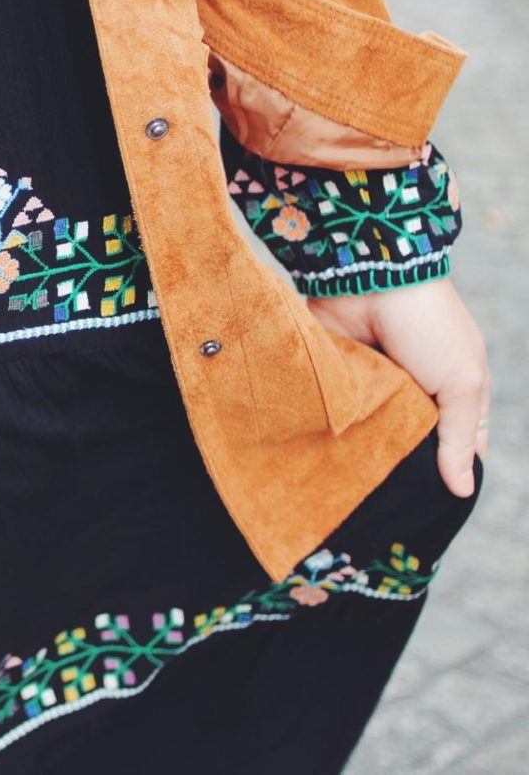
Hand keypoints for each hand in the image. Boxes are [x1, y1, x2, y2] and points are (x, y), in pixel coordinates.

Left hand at [306, 277, 489, 496]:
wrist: (372, 278)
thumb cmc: (429, 326)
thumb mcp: (460, 383)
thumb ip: (458, 438)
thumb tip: (463, 490)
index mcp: (453, 396)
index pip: (455, 450)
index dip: (444, 476)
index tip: (426, 509)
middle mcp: (415, 395)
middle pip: (408, 445)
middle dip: (396, 468)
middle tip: (380, 506)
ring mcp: (377, 387)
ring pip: (371, 434)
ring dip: (362, 451)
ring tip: (348, 491)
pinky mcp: (343, 378)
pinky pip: (339, 414)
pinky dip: (335, 430)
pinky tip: (323, 458)